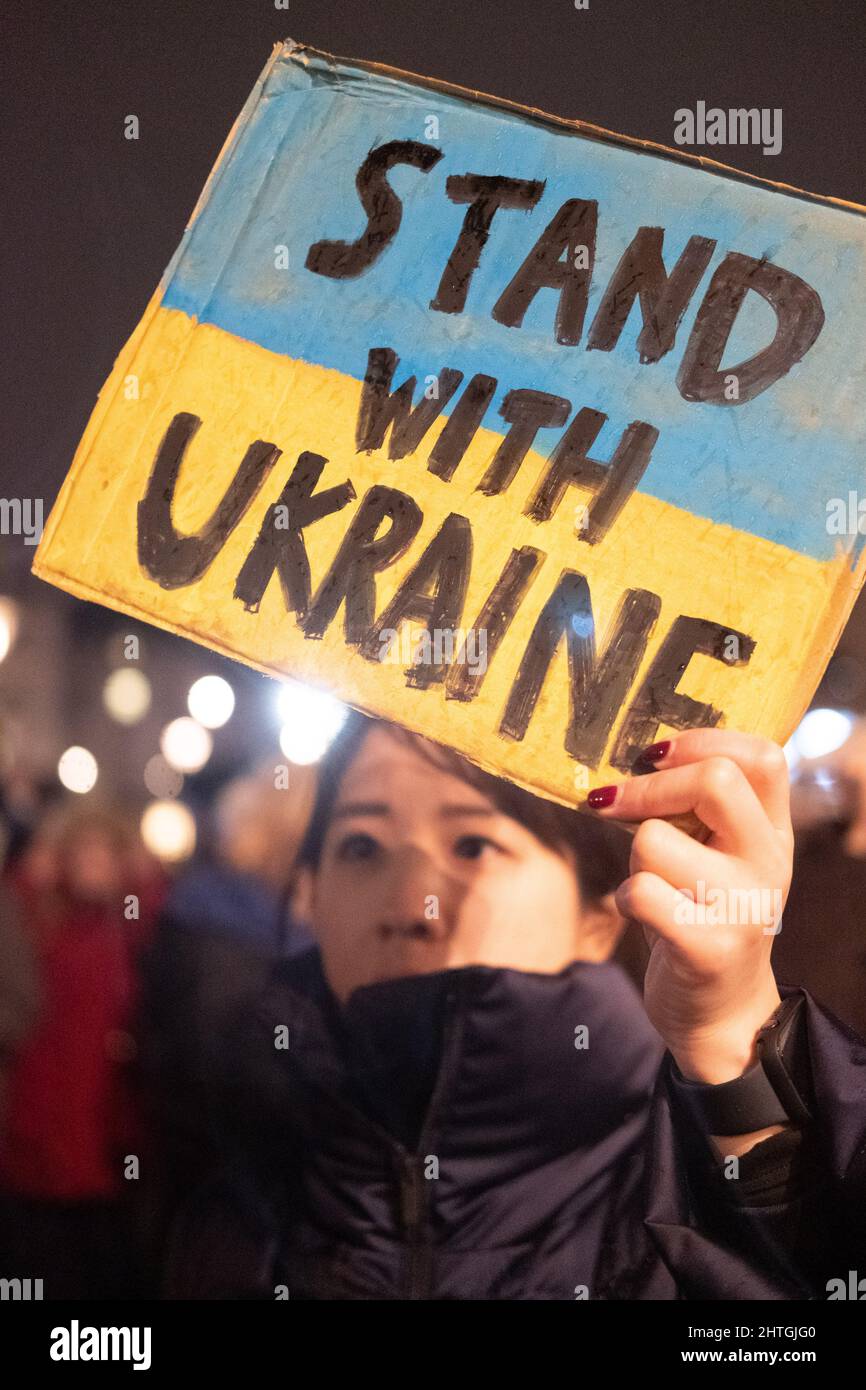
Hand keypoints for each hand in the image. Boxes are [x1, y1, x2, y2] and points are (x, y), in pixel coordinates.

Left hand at [585, 729, 792, 1090]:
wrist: (723, 1014)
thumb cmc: (705, 917)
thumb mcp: (723, 856)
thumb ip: (704, 807)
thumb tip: (642, 750)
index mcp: (774, 832)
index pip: (762, 755)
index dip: (702, 740)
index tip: (655, 755)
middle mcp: (768, 864)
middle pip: (714, 780)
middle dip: (647, 787)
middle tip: (613, 803)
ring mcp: (743, 907)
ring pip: (655, 839)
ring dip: (633, 858)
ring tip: (652, 885)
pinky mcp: (708, 947)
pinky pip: (641, 892)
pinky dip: (625, 898)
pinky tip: (641, 913)